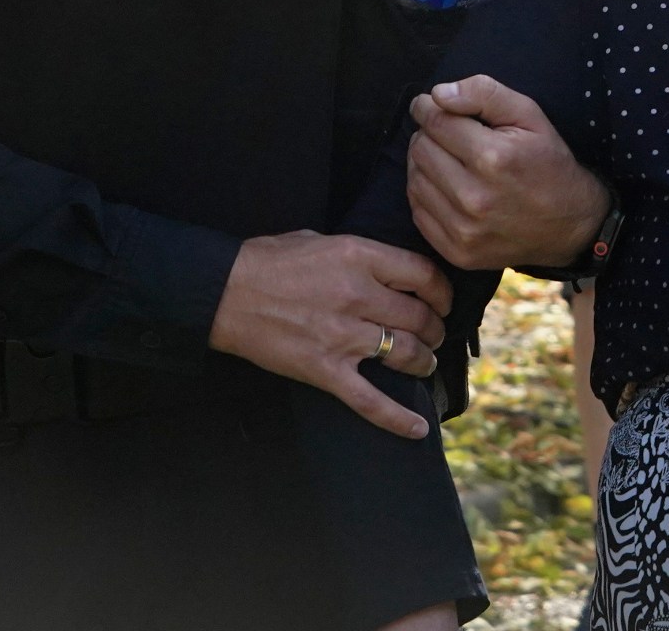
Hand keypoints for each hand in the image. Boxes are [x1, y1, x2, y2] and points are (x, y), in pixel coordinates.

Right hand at [209, 230, 451, 438]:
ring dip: (423, 361)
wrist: (224, 293)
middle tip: (434, 334)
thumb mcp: (320, 239)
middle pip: (419, 316)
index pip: (422, 274)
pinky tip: (417, 429)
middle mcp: (358, 296)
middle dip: (434, 329)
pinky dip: (397, 418)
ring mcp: (343, 336)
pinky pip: (370, 400)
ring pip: (405, 353)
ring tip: (424, 363)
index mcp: (359, 257)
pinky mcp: (325, 370)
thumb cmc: (267, 261)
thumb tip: (384, 268)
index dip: (442, 291)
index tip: (444, 301)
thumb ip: (358, 256)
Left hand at [409, 75, 613, 270]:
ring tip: (448, 159)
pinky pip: (419, 212)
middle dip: (429, 134)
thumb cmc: (549, 162)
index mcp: (493, 157)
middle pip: (420, 150)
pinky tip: (447, 186)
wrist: (571, 225)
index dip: (427, 108)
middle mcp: (474, 197)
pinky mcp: (457, 251)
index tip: (429, 104)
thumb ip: (485, 93)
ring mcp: (464, 229)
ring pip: (414, 180)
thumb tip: (438, 94)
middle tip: (447, 133)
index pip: (436, 121)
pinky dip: (426, 194)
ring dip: (425, 164)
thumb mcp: (530, 115)